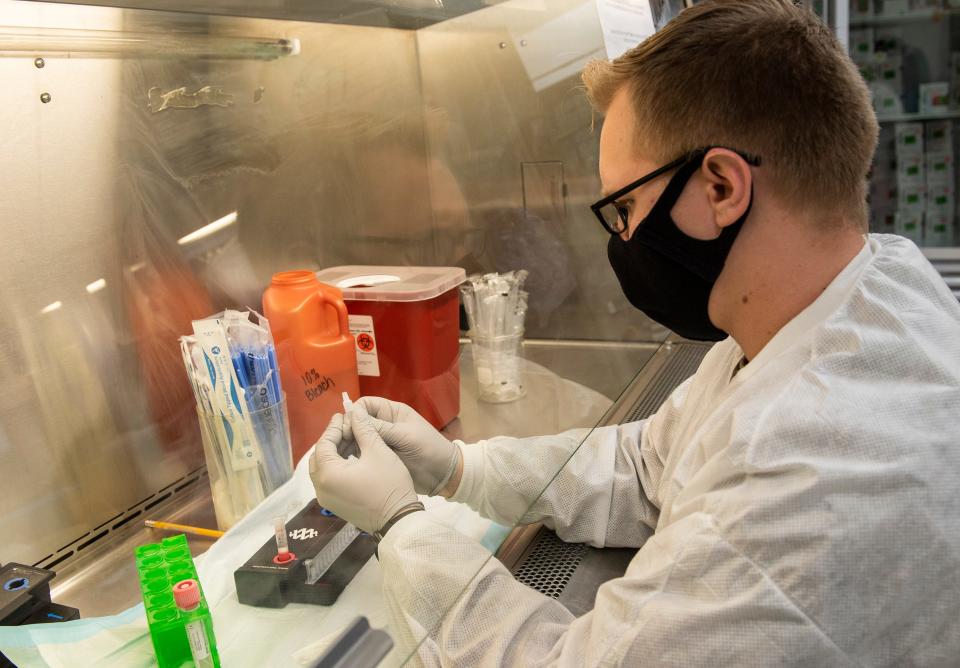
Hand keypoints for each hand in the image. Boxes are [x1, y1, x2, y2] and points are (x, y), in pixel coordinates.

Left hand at [309, 407, 420, 534]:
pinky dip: (337, 467)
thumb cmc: (389, 484)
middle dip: (332, 440)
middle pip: (319, 456)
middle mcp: (321, 488)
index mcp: (327, 474)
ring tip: (351, 441)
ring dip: (335, 453)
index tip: (343, 415)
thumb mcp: (377, 451)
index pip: (323, 444)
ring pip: (323, 469)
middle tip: (347, 427)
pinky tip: (352, 458)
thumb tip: (355, 412)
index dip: (333, 427)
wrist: (398, 520)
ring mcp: (326, 499)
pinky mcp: (335, 505)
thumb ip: (363, 428)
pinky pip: (329, 481)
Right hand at [351, 396, 459, 495]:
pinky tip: (349, 464)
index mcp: (392, 413)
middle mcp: (384, 425)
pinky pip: (363, 454)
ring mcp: (381, 442)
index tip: (347, 427)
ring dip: (350, 445)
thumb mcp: (405, 436)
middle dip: (349, 430)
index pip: (365, 405)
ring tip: (342, 456)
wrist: (443, 474)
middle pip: (358, 422)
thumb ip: (381, 428)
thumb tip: (354, 417)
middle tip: (341, 444)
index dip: (354, 413)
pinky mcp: (380, 458)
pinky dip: (355, 457)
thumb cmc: (429, 449)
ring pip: (358, 439)